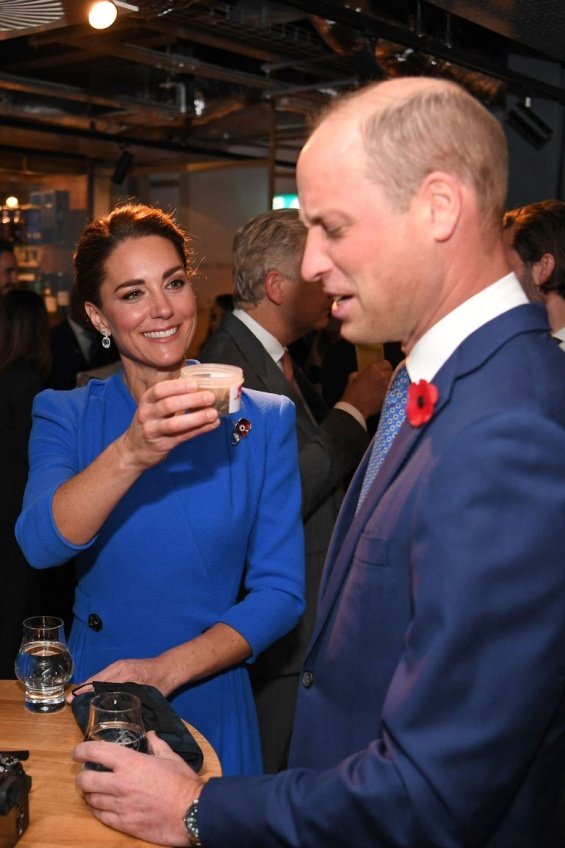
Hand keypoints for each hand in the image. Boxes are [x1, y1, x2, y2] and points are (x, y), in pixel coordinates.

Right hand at [66, 656, 173, 703]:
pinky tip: (91, 694)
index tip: (72, 700)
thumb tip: (118, 720)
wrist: (169, 668)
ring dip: (88, 687)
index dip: (85, 692)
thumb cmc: (160, 683)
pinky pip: (105, 675)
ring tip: (76, 700)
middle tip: (70, 703)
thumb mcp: (146, 696)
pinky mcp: (121, 666)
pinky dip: (96, 683)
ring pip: (99, 677)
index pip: (99, 683)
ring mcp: (119, 666)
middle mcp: (119, 668)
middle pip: (95, 679)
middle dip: (83, 690)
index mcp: (123, 674)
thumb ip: (132, 704)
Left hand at [74, 731, 201, 845]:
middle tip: (85, 773)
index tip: (76, 751)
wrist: (192, 813)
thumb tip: (150, 734)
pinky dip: (97, 809)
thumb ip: (157, 744)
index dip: (81, 750)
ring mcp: (120, 806)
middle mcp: (120, 784)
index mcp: (131, 763)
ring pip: (91, 799)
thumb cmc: (182, 782)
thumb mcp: (171, 757)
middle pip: (86, 780)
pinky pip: (101, 816)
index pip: (96, 752)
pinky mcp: (124, 824)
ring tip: (93, 790)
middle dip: (81, 776)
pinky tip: (101, 806)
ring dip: (89, 793)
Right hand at [120, 376, 220, 472]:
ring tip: (213, 413)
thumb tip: (201, 387)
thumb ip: (172, 398)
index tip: (195, 383)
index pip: (159, 390)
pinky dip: (199, 430)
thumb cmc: (150, 423)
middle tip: (210, 397)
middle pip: (168, 405)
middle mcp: (147, 414)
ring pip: (175, 424)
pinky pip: (182, 437)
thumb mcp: (153, 407)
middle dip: (191, 400)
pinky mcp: (161, 445)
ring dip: (196, 417)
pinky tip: (212, 424)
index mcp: (146, 401)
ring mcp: (152, 431)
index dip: (178, 386)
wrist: (134, 450)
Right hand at [340, 359, 393, 419]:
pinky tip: (386, 394)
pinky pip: (394, 390)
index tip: (382, 371)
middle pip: (392, 372)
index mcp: (373, 369)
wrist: (354, 408)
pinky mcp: (389, 395)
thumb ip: (359, 373)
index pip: (386, 363)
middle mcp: (382, 376)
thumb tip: (361, 373)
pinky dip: (391, 391)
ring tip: (385, 388)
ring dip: (391, 383)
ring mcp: (387, 386)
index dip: (384, 368)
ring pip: (394, 381)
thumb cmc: (352, 394)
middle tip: (383, 380)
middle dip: (388, 375)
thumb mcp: (352, 378)